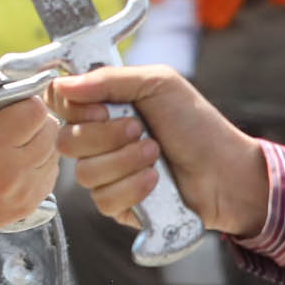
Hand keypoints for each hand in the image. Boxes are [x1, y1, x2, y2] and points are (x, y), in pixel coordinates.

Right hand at [0, 96, 59, 277]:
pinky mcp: (25, 206)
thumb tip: (21, 85)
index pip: (35, 111)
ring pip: (54, 153)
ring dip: (40, 143)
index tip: (15, 104)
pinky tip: (16, 163)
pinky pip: (50, 175)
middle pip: (49, 131)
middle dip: (36, 121)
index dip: (26, 102)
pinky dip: (39, 165)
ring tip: (15, 143)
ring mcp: (19, 192)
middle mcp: (8, 170)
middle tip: (17, 122)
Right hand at [54, 66, 271, 237]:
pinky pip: (103, 200)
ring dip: (125, 161)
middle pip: (66, 141)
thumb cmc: (196, 124)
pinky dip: (132, 187)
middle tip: (141, 130)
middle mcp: (99, 139)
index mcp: (104, 105)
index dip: (73, 107)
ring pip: (84, 173)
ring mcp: (106, 173)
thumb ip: (109, 79)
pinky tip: (155, 180)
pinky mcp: (117, 204)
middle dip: (106, 136)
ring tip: (156, 154)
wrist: (224, 169)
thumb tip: (63, 84)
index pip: (60, 102)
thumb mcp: (157, 84)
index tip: (103, 109)